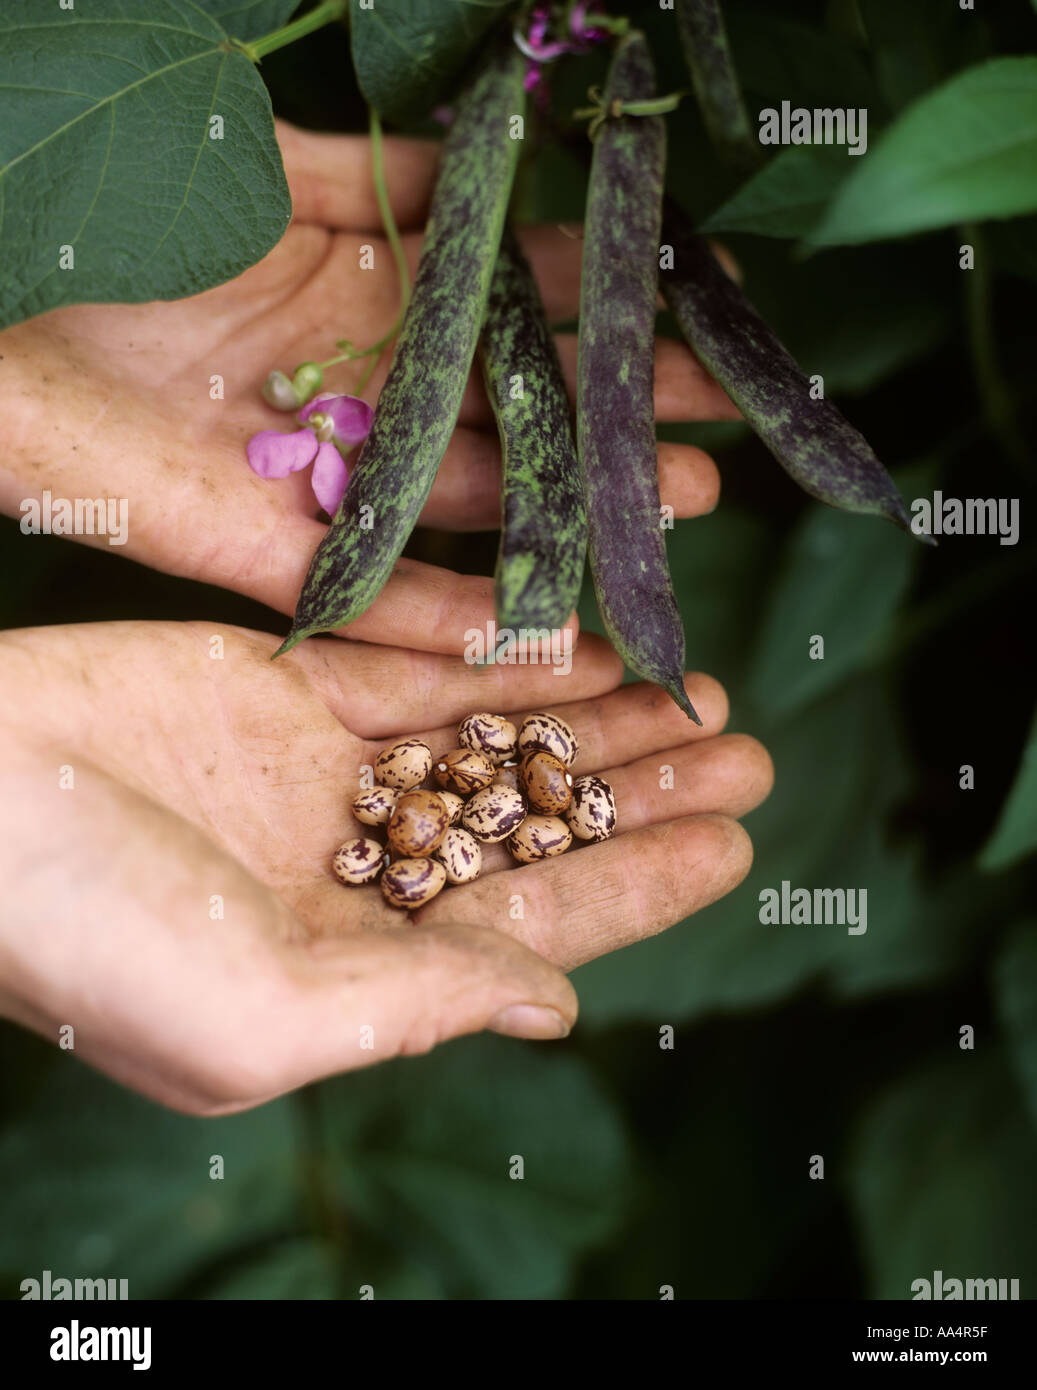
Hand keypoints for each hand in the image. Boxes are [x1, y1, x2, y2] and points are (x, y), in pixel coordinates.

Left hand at [0, 121, 738, 653]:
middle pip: (512, 421)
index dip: (600, 317)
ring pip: (471, 510)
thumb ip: (386, 177)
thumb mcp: (273, 172)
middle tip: (713, 435)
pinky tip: (544, 628)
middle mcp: (362, 400)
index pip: (509, 314)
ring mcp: (324, 483)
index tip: (692, 316)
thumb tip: (504, 157)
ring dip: (572, 514)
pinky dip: (455, 618)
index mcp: (368, 303)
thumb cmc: (121, 224)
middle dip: (615, 424)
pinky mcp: (272, 556)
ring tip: (673, 507)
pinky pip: (377, 596)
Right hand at [0, 622, 770, 1113]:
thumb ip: (418, 1005)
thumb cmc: (90, 934)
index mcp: (356, 963)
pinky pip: (419, 664)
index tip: (738, 843)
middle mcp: (353, 865)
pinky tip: (584, 642)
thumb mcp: (265, 1017)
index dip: (642, 884)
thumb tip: (554, 1009)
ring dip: (592, 717)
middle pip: (534, 823)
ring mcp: (319, 770)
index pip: (537, 925)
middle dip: (640, 790)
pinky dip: (503, 654)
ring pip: (492, 737)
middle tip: (748, 749)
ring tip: (696, 691)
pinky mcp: (284, 684)